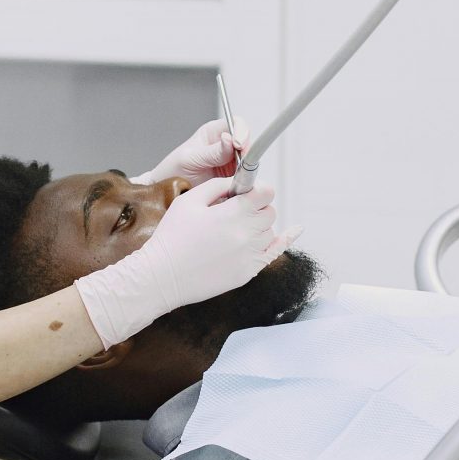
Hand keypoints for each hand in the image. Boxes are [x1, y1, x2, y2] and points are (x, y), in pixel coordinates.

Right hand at [74, 177, 291, 346]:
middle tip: (236, 210)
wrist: (162, 277)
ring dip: (259, 225)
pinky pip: (274, 253)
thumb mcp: (189, 202)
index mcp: (233, 214)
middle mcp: (247, 235)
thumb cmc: (171, 238)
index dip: (256, 189)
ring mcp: (249, 256)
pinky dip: (286, 239)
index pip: (264, 193)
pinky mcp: (247, 272)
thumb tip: (237, 182)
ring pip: (270, 231)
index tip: (246, 192)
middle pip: (269, 212)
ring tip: (235, 228)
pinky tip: (296, 230)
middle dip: (256, 207)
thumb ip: (217, 186)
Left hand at [134, 118, 245, 185]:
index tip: (239, 145)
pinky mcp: (232, 177)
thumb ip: (212, 152)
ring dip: (245, 170)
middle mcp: (224, 145)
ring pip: (249, 161)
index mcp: (212, 132)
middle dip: (246, 154)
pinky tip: (234, 185)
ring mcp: (230, 162)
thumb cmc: (173, 171)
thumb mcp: (190, 159)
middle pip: (246, 143)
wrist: (167, 192)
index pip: (235, 123)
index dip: (241, 132)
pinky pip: (245, 177)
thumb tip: (230, 139)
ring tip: (233, 178)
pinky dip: (243, 181)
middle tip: (240, 166)